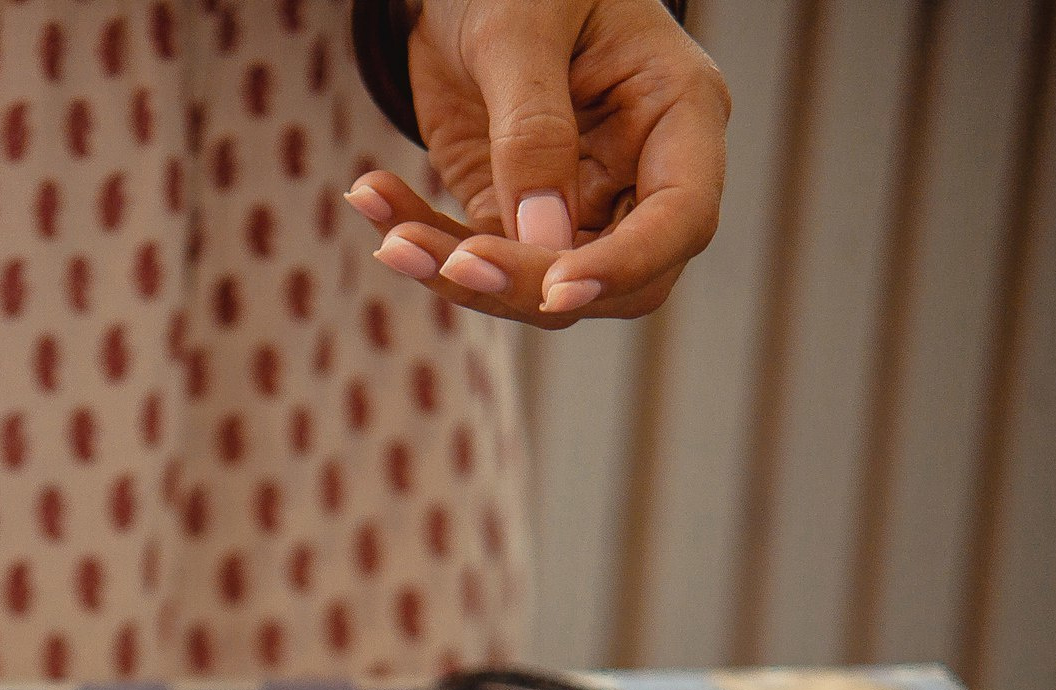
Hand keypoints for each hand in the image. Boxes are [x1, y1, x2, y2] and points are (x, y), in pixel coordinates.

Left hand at [345, 0, 728, 325]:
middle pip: (612, 278)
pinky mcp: (510, 209)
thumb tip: (543, 236)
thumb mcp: (521, 32)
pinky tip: (374, 200)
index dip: (626, 265)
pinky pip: (471, 254)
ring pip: (535, 283)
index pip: (681, 217)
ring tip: (393, 240)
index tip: (557, 291)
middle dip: (531, 285)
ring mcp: (576, 198)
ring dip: (459, 274)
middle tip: (455, 265)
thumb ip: (533, 131)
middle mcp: (637, 169)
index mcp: (676, 111)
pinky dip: (422, 243)